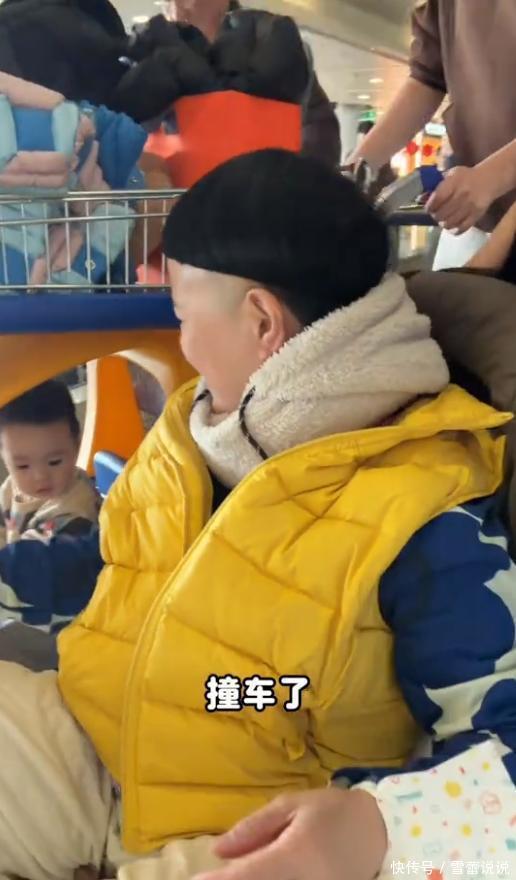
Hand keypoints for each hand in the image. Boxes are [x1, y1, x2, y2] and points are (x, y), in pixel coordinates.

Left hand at [194, 788, 387, 879]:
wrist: (382, 832)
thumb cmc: (333, 811)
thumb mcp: (292, 806)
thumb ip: (254, 829)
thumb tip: (217, 851)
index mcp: (293, 856)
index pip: (245, 877)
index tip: (196, 879)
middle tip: (214, 876)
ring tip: (237, 872)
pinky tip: (258, 874)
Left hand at [426, 165, 494, 234]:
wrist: (488, 180)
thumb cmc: (466, 177)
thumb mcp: (451, 174)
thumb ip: (437, 185)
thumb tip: (421, 197)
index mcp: (454, 182)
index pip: (437, 199)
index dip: (430, 207)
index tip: (429, 208)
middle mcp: (462, 194)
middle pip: (442, 213)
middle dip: (436, 216)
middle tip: (436, 215)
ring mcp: (470, 206)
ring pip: (450, 223)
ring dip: (443, 223)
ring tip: (443, 220)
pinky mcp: (477, 215)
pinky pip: (461, 228)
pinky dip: (454, 230)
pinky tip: (452, 226)